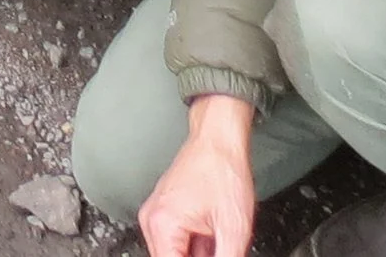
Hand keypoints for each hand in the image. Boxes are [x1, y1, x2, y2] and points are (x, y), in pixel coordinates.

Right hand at [139, 93, 258, 256]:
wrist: (218, 139)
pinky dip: (195, 246)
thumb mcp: (234, 231)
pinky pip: (175, 240)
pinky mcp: (163, 210)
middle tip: (218, 245)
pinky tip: (213, 237)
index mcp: (162, 224)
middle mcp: (151, 219)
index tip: (214, 254)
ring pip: (173, 252)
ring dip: (196, 254)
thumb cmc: (223, 171)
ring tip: (216, 235)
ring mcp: (155, 213)